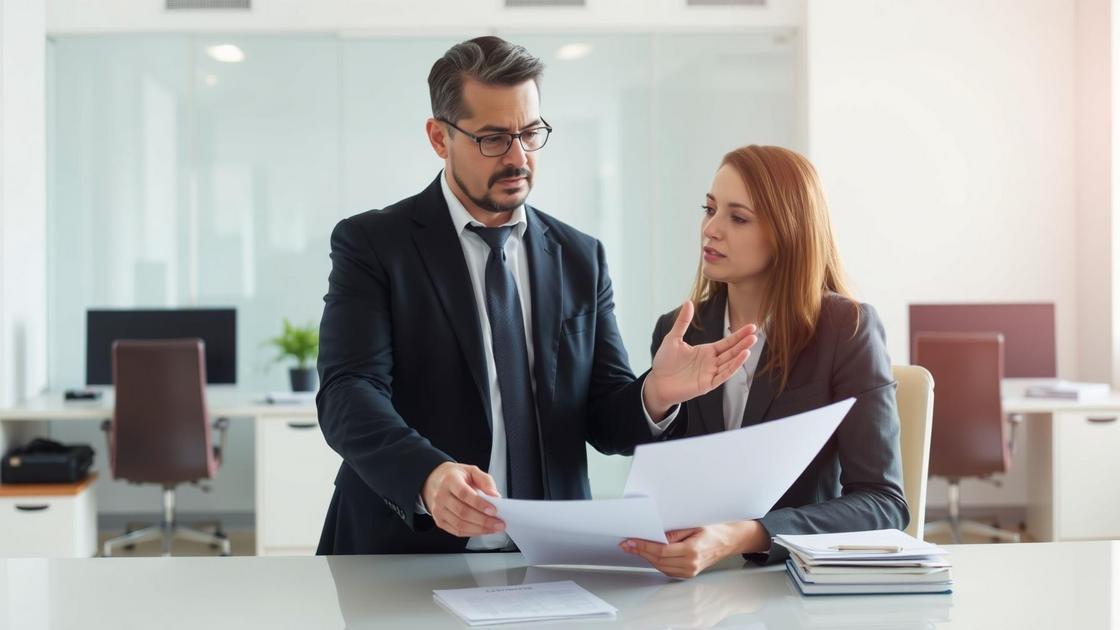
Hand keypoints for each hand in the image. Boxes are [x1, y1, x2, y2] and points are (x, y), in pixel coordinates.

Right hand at [421, 462, 504, 537]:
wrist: (434, 481)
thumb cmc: (455, 476)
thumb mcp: (471, 471)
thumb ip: (485, 481)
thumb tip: (495, 496)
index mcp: (450, 480)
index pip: (464, 494)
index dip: (479, 504)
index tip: (494, 510)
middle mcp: (441, 496)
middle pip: (462, 512)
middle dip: (484, 520)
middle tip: (499, 523)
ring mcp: (438, 510)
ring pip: (460, 524)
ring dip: (480, 529)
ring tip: (494, 528)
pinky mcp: (439, 521)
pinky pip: (457, 531)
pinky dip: (472, 533)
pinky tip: (483, 530)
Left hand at [620, 521, 767, 577]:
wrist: (728, 541)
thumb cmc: (713, 530)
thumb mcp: (693, 525)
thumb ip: (674, 532)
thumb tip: (655, 535)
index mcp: (692, 551)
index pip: (661, 551)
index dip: (643, 546)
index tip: (631, 541)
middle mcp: (690, 564)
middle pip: (658, 560)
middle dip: (640, 551)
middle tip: (627, 544)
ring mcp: (689, 571)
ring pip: (660, 566)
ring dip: (646, 557)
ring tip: (634, 547)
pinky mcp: (688, 574)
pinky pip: (666, 569)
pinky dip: (656, 562)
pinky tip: (649, 554)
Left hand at [644, 301, 757, 417]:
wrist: (656, 382)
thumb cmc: (665, 362)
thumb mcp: (673, 338)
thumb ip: (683, 322)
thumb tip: (688, 302)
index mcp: (706, 351)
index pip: (727, 342)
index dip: (739, 335)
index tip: (752, 326)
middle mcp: (711, 362)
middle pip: (732, 351)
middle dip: (744, 342)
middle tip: (756, 333)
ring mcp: (710, 374)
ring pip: (730, 362)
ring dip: (741, 353)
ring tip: (751, 342)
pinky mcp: (707, 384)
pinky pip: (723, 375)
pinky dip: (733, 366)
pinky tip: (742, 357)